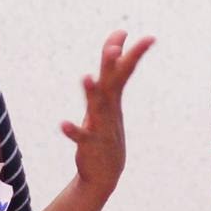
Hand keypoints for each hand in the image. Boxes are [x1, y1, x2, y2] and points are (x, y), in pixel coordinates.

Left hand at [60, 30, 154, 192]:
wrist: (105, 174)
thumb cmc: (105, 131)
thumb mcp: (109, 101)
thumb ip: (110, 75)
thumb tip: (114, 49)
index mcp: (113, 99)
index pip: (125, 71)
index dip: (134, 53)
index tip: (148, 36)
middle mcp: (109, 110)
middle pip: (112, 83)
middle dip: (112, 65)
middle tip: (114, 47)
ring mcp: (100, 127)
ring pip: (97, 107)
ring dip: (91, 93)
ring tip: (86, 77)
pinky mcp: (89, 144)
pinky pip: (81, 136)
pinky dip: (73, 130)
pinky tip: (63, 124)